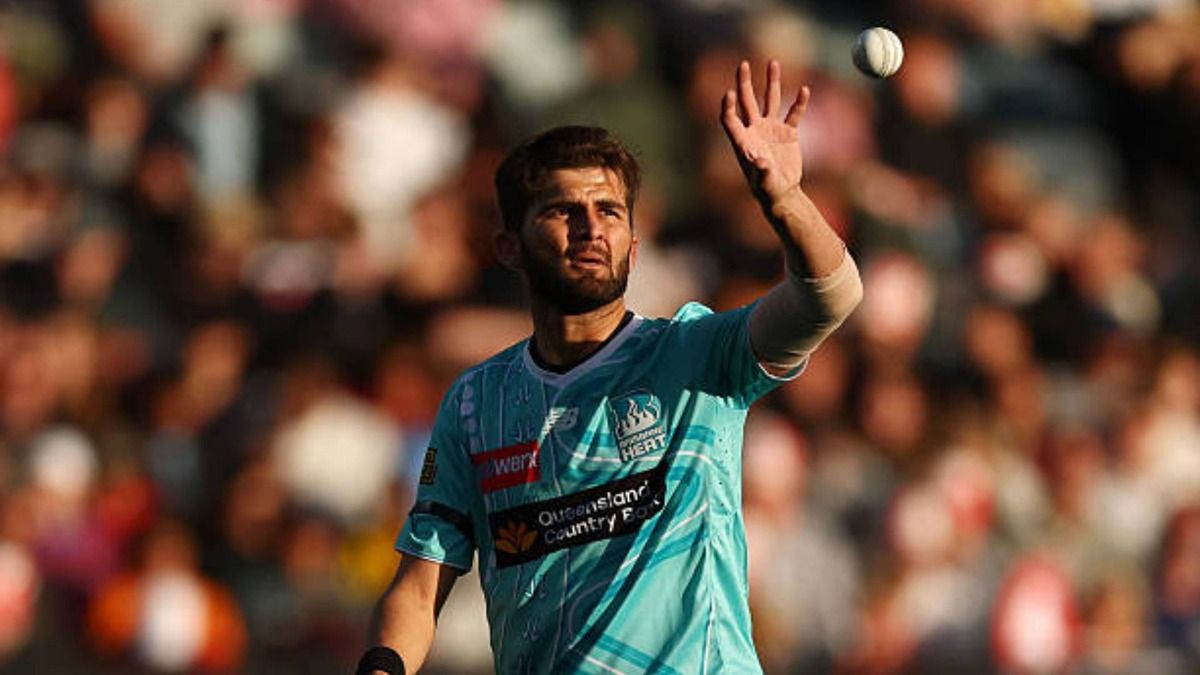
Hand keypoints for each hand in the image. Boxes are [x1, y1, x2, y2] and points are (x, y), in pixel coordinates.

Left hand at [721, 60, 810, 205]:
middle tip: (743, 64)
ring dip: (771, 82)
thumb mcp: (763, 181)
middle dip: (744, 83)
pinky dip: (799, 103)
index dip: (728, 106)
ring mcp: (771, 129)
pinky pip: (793, 114)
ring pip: (769, 100)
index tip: (730, 92)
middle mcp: (754, 130)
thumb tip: (761, 161)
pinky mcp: (788, 133)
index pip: (730, 119)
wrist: (782, 192)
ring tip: (773, 62)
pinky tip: (804, 90)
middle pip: (746, 101)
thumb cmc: (767, 189)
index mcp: (743, 141)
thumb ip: (761, 171)